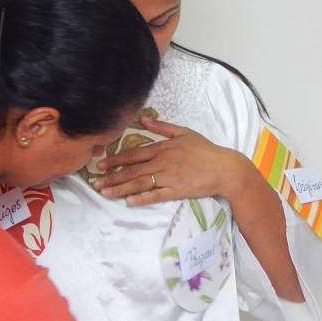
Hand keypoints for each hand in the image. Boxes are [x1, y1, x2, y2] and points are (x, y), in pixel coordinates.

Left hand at [92, 116, 246, 205]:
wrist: (225, 168)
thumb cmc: (205, 150)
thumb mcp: (184, 133)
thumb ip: (162, 127)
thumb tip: (142, 118)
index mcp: (164, 147)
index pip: (134, 154)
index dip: (116, 160)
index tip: (102, 165)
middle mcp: (164, 161)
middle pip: (133, 169)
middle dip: (113, 177)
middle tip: (96, 183)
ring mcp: (170, 176)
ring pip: (141, 182)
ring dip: (121, 188)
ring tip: (106, 193)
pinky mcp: (178, 190)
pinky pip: (157, 195)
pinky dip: (143, 198)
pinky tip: (129, 202)